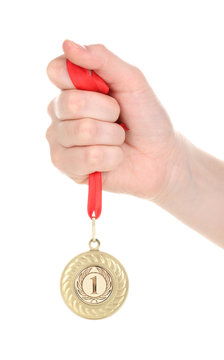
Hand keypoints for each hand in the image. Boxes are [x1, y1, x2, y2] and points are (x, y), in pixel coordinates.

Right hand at [46, 40, 184, 200]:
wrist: (159, 156)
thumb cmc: (145, 117)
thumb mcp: (132, 81)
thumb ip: (103, 59)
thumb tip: (67, 44)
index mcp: (71, 88)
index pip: (56, 70)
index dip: (81, 79)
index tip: (105, 89)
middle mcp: (59, 113)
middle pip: (71, 102)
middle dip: (109, 111)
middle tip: (119, 119)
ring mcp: (59, 141)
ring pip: (83, 131)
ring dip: (113, 136)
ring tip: (118, 140)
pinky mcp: (66, 166)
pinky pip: (87, 157)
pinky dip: (112, 157)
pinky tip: (113, 158)